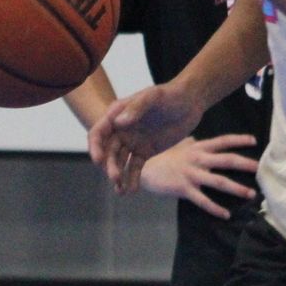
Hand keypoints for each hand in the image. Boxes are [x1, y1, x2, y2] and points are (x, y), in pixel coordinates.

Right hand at [88, 83, 206, 194]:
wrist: (190, 103)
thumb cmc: (171, 94)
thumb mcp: (154, 97)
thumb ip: (137, 108)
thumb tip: (119, 123)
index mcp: (117, 114)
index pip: (99, 132)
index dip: (95, 147)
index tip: (99, 161)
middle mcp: (121, 129)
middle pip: (107, 151)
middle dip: (109, 166)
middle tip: (116, 178)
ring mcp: (132, 142)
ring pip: (118, 162)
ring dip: (117, 176)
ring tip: (122, 190)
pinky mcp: (144, 152)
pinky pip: (134, 168)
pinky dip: (132, 179)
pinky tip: (132, 190)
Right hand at [138, 134, 259, 218]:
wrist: (143, 170)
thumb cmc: (161, 157)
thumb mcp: (177, 146)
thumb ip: (190, 143)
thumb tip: (198, 139)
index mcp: (198, 147)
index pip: (222, 141)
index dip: (238, 140)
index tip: (254, 140)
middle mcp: (197, 159)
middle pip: (226, 160)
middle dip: (245, 164)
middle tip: (259, 168)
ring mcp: (192, 174)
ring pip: (219, 181)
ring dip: (237, 188)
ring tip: (251, 194)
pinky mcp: (184, 189)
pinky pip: (203, 200)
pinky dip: (215, 209)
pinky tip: (226, 215)